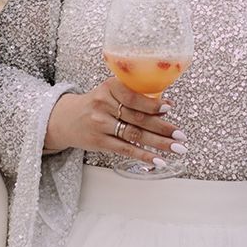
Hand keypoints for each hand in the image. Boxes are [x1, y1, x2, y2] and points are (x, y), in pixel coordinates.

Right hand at [44, 77, 186, 167]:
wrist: (66, 119)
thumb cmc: (96, 104)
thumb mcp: (110, 93)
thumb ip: (132, 98)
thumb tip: (164, 108)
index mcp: (109, 87)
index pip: (134, 97)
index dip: (153, 104)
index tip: (170, 108)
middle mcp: (103, 104)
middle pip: (138, 118)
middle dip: (163, 128)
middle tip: (180, 135)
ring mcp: (100, 124)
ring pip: (134, 134)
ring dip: (158, 143)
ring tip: (176, 148)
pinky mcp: (99, 142)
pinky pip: (125, 149)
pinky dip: (143, 155)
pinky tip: (157, 160)